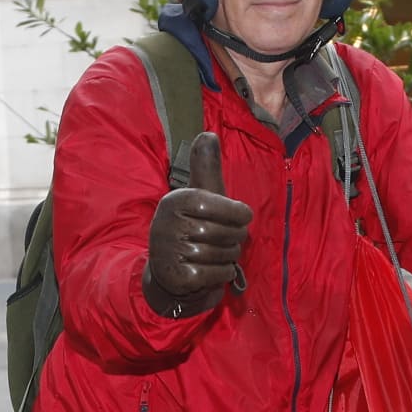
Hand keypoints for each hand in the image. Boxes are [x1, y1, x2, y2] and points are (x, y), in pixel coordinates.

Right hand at [143, 132, 251, 318]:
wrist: (168, 274)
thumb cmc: (192, 230)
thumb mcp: (200, 198)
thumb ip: (206, 168)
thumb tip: (209, 134)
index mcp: (176, 200)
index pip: (221, 205)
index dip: (239, 214)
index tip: (243, 218)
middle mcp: (169, 223)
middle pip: (226, 232)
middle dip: (234, 239)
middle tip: (227, 241)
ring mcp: (171, 251)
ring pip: (223, 254)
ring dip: (228, 258)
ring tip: (218, 255)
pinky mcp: (178, 276)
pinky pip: (217, 274)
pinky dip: (222, 275)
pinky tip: (212, 271)